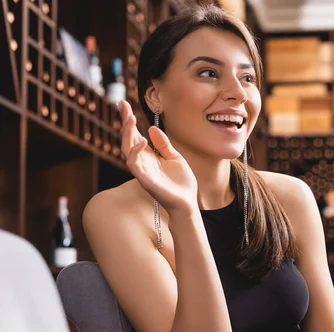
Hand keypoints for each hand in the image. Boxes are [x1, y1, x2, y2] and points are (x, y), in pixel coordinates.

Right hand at [118, 100, 197, 214]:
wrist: (187, 202)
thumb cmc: (181, 182)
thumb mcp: (175, 157)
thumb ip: (164, 144)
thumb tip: (151, 128)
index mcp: (149, 156)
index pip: (135, 135)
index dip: (129, 120)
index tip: (124, 103)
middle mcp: (142, 162)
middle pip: (128, 139)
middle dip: (125, 122)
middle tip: (123, 105)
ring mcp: (142, 170)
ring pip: (127, 149)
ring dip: (127, 133)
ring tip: (130, 118)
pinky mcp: (144, 180)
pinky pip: (134, 164)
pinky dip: (136, 152)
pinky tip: (142, 140)